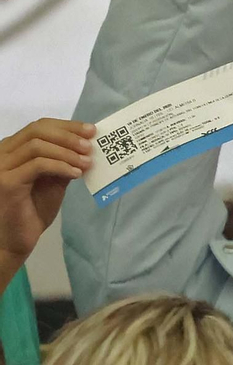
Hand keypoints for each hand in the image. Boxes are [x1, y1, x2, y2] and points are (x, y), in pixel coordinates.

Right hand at [0, 120, 92, 279]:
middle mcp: (4, 153)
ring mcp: (2, 167)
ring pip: (37, 146)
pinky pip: (37, 165)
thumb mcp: (53, 181)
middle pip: (37, 130)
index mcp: (13, 149)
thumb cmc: (33, 209)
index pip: (39, 126)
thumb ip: (63, 162)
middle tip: (91, 145)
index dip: (67, 126)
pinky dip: (61, 166)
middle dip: (68, 135)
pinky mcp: (7, 182)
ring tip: (87, 162)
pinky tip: (76, 173)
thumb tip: (86, 147)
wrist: (16, 238)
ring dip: (67, 152)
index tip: (92, 130)